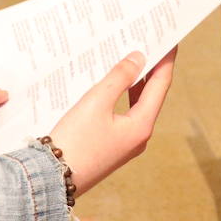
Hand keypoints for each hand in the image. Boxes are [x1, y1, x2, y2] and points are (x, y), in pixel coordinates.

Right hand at [48, 48, 176, 195]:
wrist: (51, 179)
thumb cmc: (74, 142)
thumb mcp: (96, 102)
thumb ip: (119, 77)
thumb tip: (138, 59)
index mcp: (141, 126)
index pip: (160, 85)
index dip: (166, 60)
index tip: (170, 41)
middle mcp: (138, 136)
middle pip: (152, 96)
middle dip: (151, 70)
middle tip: (150, 45)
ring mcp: (125, 144)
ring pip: (137, 106)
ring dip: (136, 83)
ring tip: (133, 59)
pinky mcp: (111, 147)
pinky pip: (124, 115)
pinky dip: (123, 97)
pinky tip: (112, 86)